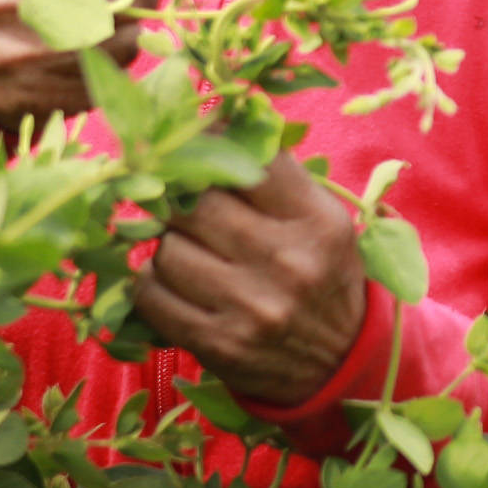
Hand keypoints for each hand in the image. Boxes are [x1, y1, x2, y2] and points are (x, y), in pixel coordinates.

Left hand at [129, 147, 366, 409]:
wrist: (339, 364)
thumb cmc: (322, 277)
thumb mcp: (323, 223)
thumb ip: (277, 180)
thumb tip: (212, 124)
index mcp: (318, 223)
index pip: (251, 161)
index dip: (211, 145)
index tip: (193, 145)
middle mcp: (288, 263)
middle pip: (195, 205)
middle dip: (177, 201)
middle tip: (175, 202)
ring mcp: (252, 308)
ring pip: (166, 250)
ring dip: (164, 246)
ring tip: (184, 250)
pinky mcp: (220, 344)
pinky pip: (152, 296)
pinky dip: (149, 284)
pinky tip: (168, 282)